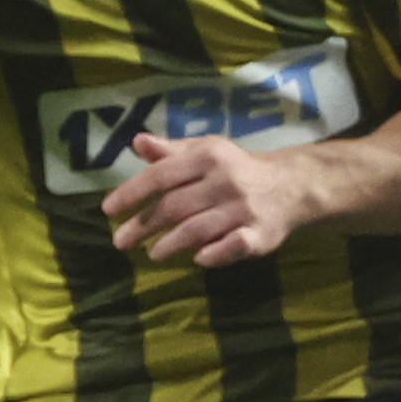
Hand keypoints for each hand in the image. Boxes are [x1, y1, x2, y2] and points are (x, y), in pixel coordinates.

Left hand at [104, 132, 306, 264]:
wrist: (291, 185)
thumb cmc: (236, 168)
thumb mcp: (205, 152)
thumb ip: (171, 151)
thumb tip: (137, 142)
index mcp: (208, 157)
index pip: (162, 175)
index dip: (132, 193)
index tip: (108, 210)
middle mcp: (225, 181)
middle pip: (176, 206)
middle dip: (144, 225)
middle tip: (121, 242)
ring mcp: (243, 209)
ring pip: (199, 229)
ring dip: (171, 244)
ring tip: (153, 254)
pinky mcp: (260, 234)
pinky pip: (233, 247)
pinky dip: (214, 254)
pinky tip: (198, 259)